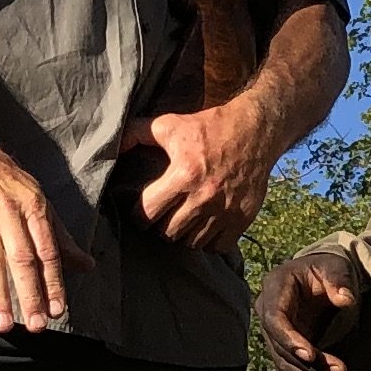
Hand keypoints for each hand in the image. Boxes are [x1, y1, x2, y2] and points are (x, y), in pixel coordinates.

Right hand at [0, 139, 89, 332]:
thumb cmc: (4, 180)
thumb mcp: (38, 201)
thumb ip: (60, 237)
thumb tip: (88, 265)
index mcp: (34, 208)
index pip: (48, 251)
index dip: (54, 282)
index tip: (57, 309)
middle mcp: (8, 214)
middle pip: (22, 260)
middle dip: (30, 295)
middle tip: (36, 325)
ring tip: (3, 323)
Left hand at [127, 100, 275, 252]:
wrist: (256, 132)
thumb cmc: (209, 127)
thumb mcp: (170, 124)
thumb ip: (138, 132)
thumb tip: (114, 143)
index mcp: (184, 174)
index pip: (149, 212)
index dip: (139, 216)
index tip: (142, 213)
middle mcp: (204, 197)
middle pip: (169, 233)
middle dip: (161, 227)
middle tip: (162, 218)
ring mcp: (225, 210)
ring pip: (192, 242)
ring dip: (184, 235)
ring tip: (183, 222)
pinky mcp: (242, 218)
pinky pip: (218, 246)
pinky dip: (209, 242)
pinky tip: (204, 228)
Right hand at [253, 249, 370, 370]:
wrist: (319, 279)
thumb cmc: (325, 269)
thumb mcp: (334, 267)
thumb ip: (339, 280)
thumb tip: (345, 299)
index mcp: (274, 289)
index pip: (274, 320)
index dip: (290, 340)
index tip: (310, 356)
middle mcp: (267, 315)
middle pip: (281, 350)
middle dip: (311, 368)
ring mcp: (274, 336)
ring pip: (286, 368)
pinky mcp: (284, 351)